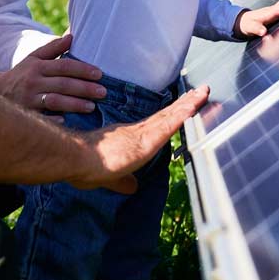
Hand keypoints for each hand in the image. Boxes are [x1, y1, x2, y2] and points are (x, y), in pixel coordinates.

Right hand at [0, 34, 106, 112]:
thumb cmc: (21, 74)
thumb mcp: (34, 58)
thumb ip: (53, 48)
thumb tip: (72, 36)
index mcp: (38, 66)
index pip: (64, 66)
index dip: (83, 69)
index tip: (100, 74)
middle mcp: (33, 82)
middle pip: (63, 84)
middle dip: (85, 88)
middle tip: (103, 92)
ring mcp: (29, 99)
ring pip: (55, 101)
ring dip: (75, 104)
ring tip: (92, 107)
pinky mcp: (26, 114)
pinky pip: (42, 118)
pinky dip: (54, 120)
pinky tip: (67, 121)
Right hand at [76, 85, 210, 192]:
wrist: (75, 159)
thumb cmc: (84, 167)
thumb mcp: (110, 178)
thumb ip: (122, 182)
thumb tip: (132, 187)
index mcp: (128, 138)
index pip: (154, 124)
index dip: (169, 114)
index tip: (182, 104)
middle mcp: (137, 131)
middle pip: (166, 115)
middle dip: (183, 103)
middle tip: (200, 91)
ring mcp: (142, 134)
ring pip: (170, 116)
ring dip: (189, 105)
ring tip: (203, 93)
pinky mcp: (146, 140)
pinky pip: (169, 124)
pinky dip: (183, 114)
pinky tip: (195, 106)